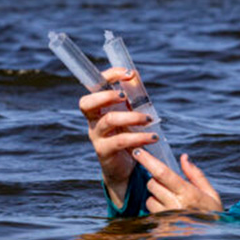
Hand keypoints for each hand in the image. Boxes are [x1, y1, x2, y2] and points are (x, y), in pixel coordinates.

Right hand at [80, 67, 156, 207]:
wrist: (123, 167)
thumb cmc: (126, 134)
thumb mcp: (129, 114)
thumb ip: (131, 96)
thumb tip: (134, 76)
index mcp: (98, 108)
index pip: (95, 87)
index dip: (108, 76)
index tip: (128, 73)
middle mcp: (93, 120)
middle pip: (87, 103)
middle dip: (106, 95)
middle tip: (124, 96)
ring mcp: (97, 136)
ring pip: (108, 121)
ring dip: (131, 117)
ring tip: (148, 119)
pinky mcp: (104, 152)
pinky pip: (120, 141)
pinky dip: (138, 138)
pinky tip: (152, 137)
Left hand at [131, 148, 223, 212]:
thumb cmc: (213, 214)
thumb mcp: (210, 193)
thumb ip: (195, 175)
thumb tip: (183, 158)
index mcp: (188, 193)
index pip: (162, 173)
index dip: (148, 161)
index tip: (138, 152)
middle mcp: (175, 205)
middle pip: (152, 184)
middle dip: (156, 181)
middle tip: (170, 186)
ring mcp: (167, 219)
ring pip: (150, 199)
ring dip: (156, 198)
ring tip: (172, 204)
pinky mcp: (161, 229)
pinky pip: (151, 214)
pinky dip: (158, 211)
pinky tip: (170, 215)